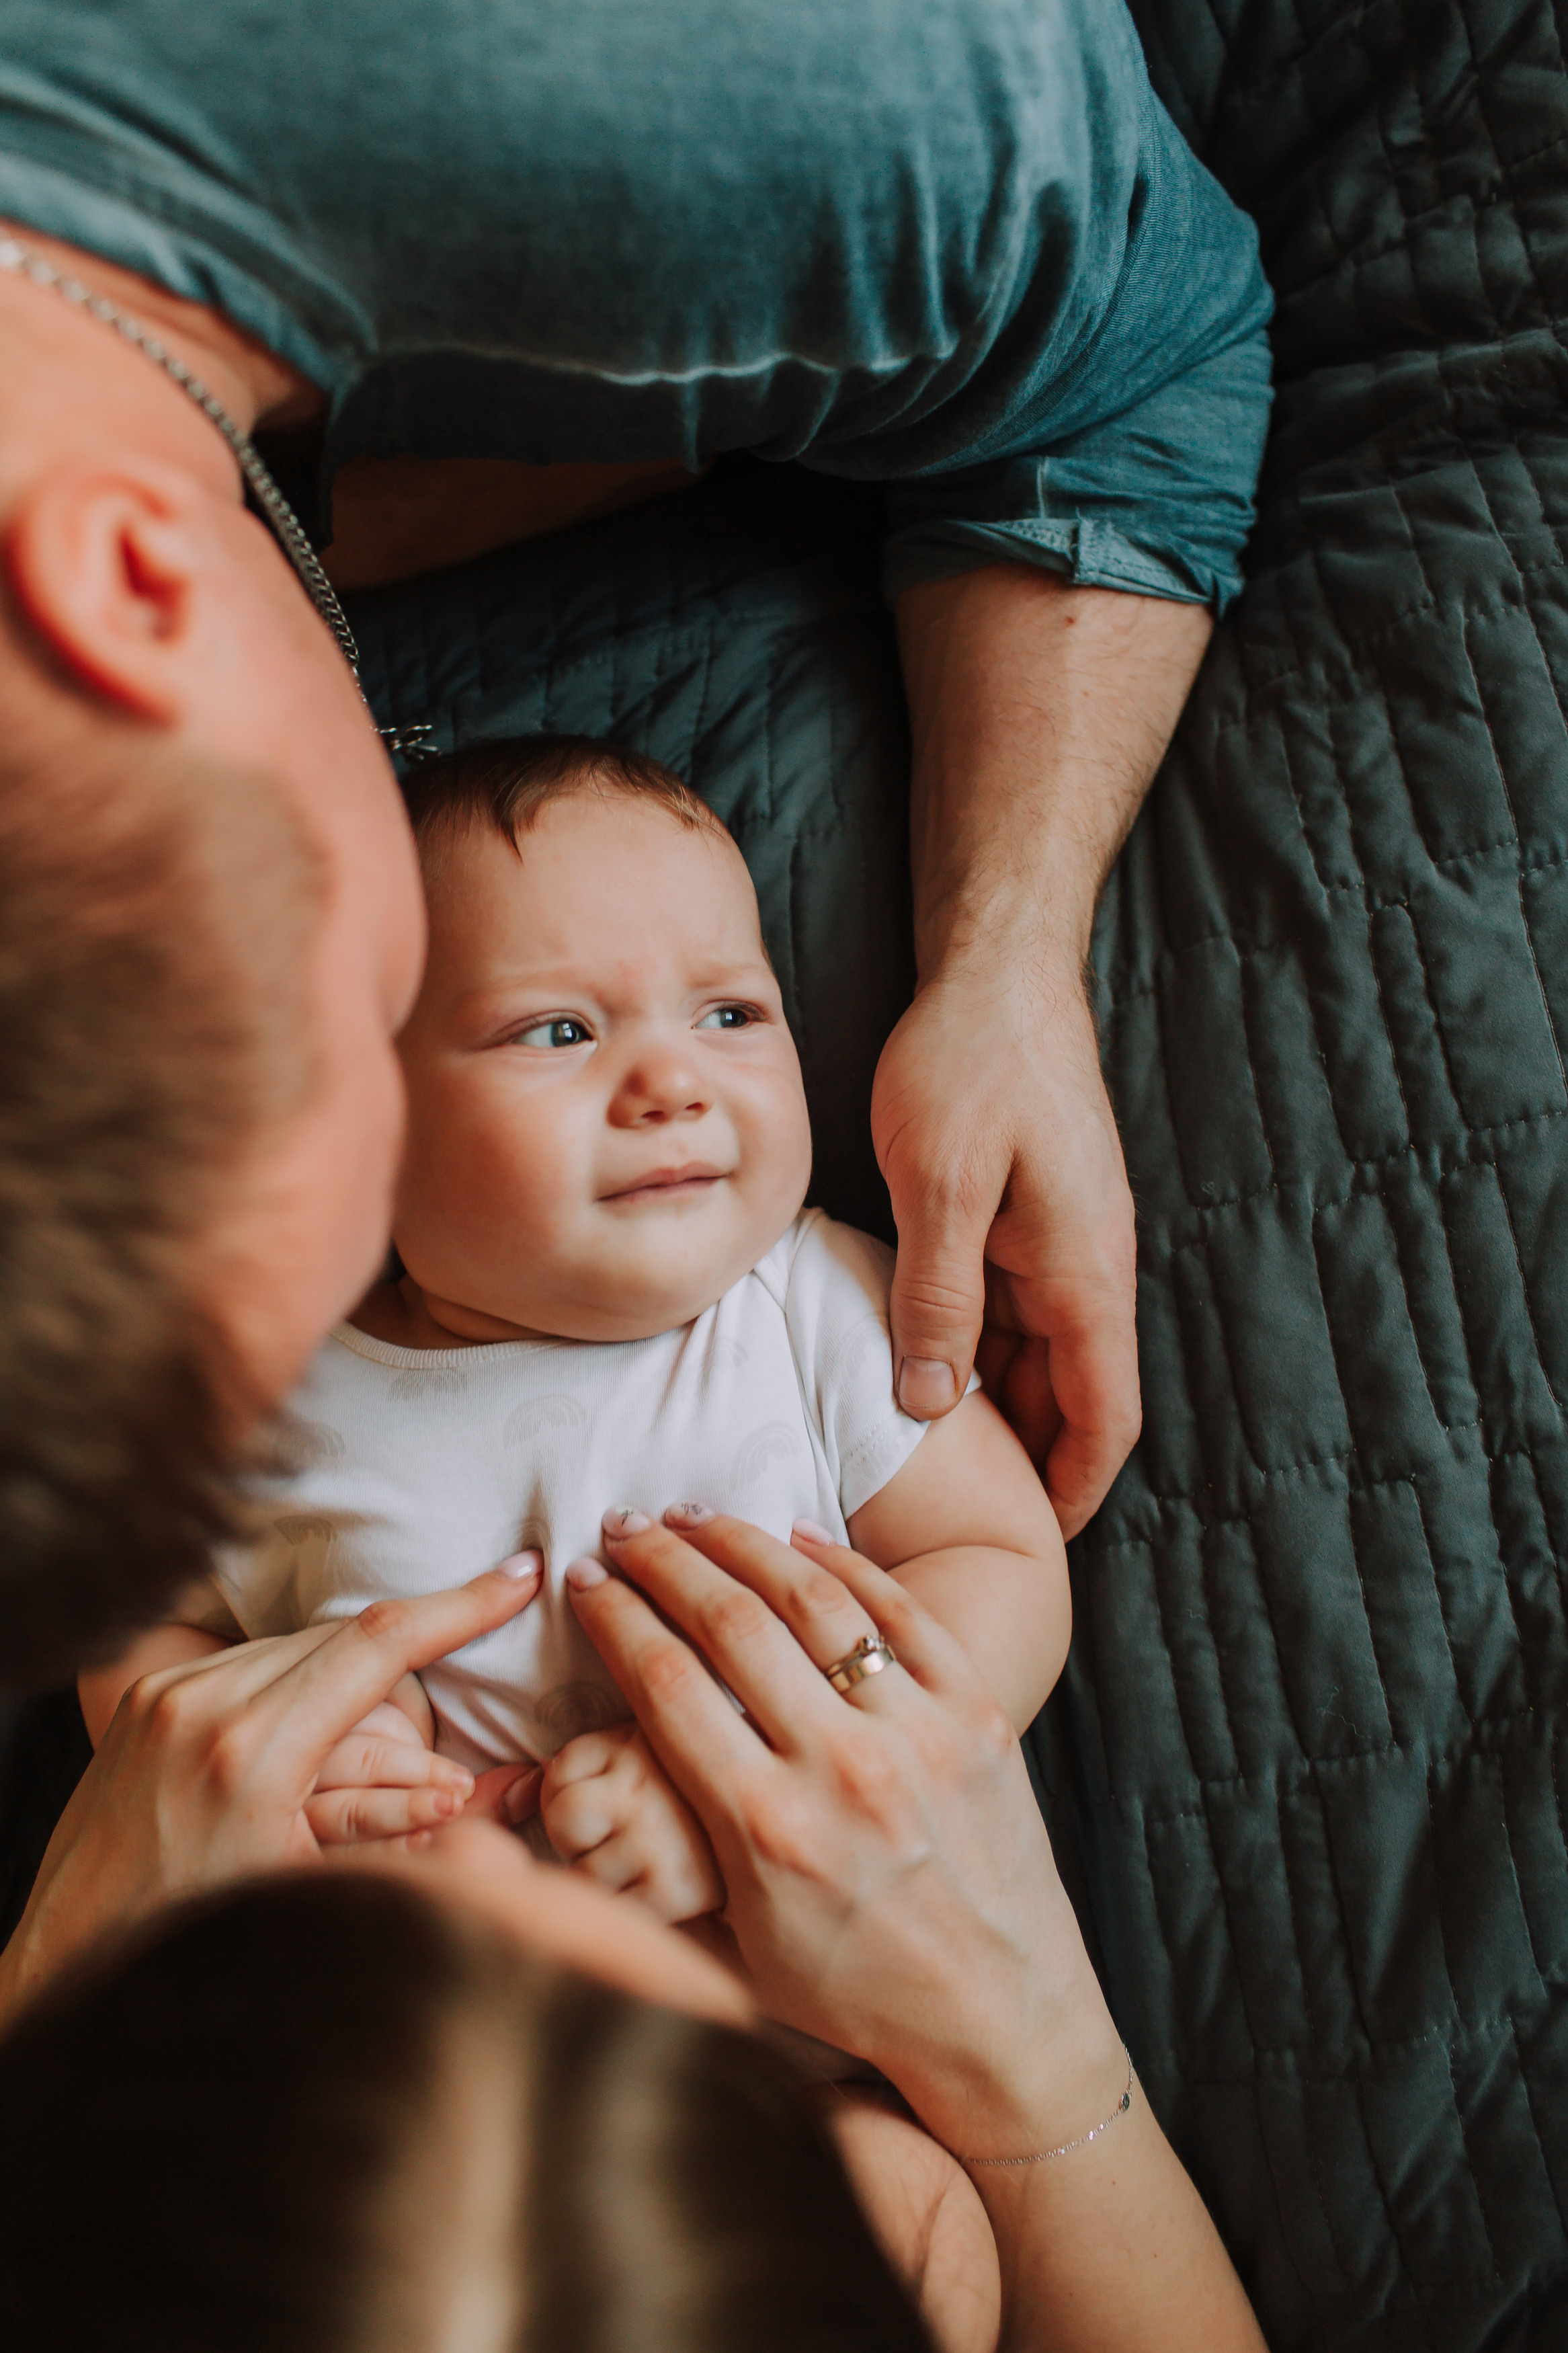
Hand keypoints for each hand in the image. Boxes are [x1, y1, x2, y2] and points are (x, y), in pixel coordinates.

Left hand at [0, 1558, 541, 2019]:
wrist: (70, 1956)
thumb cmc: (200, 1943)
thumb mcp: (314, 1889)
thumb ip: (397, 1833)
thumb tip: (487, 1790)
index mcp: (250, 1751)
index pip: (378, 1645)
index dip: (460, 1606)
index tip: (519, 1578)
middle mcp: (202, 1705)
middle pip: (344, 1636)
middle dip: (425, 1628)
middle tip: (499, 1602)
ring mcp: (167, 1696)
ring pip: (299, 1645)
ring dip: (361, 1661)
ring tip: (419, 1682)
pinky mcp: (147, 1700)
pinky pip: (251, 1664)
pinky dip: (304, 1676)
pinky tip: (334, 1705)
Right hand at [566, 1509, 1120, 2156]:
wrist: (1002, 2019)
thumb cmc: (859, 1995)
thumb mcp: (741, 1943)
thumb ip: (675, 1852)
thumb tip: (594, 1784)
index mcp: (767, 1829)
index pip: (663, 1683)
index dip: (612, 1615)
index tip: (584, 1578)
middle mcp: (841, 1768)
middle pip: (727, 1621)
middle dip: (661, 1560)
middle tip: (624, 1527)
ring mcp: (918, 1732)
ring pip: (813, 1597)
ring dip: (740, 1542)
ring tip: (694, 1517)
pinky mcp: (979, 1715)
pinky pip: (901, 1612)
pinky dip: (841, 1563)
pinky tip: (795, 1538)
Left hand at [871, 962, 1138, 1537]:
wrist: (999, 967)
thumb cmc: (974, 1062)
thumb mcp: (940, 1184)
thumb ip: (939, 1297)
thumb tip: (933, 1403)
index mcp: (1085, 1275)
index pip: (1107, 1417)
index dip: (1076, 1490)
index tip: (1032, 1546)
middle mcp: (1086, 1269)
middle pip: (1069, 1396)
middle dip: (1022, 1461)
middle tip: (944, 1518)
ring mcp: (1061, 1241)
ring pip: (1034, 1354)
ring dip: (991, 1403)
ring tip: (916, 1459)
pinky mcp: (1030, 1214)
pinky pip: (1009, 1304)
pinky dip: (973, 1345)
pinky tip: (914, 1359)